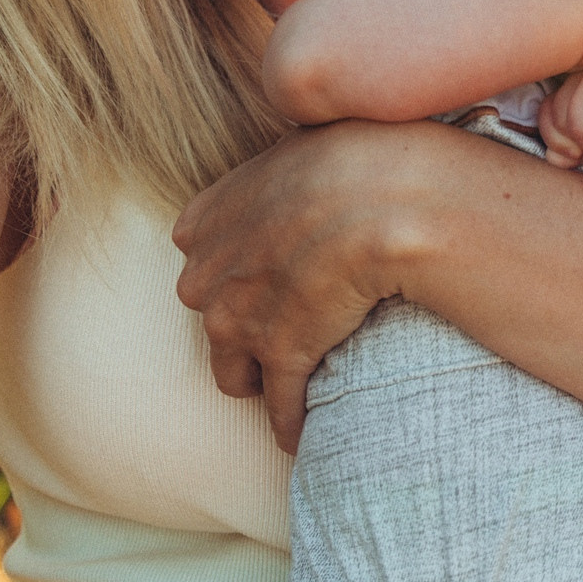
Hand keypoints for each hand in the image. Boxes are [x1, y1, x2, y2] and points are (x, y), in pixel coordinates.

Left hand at [174, 121, 445, 450]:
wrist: (384, 197)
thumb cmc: (358, 159)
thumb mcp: (298, 146)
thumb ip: (278, 171)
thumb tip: (302, 166)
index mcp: (204, 220)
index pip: (198, 260)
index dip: (232, 275)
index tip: (262, 282)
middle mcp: (207, 273)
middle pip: (211, 317)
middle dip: (240, 329)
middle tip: (280, 334)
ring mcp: (238, 319)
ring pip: (232, 370)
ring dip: (258, 380)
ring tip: (287, 391)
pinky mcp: (279, 357)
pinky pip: (278, 404)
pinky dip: (289, 422)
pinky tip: (301, 435)